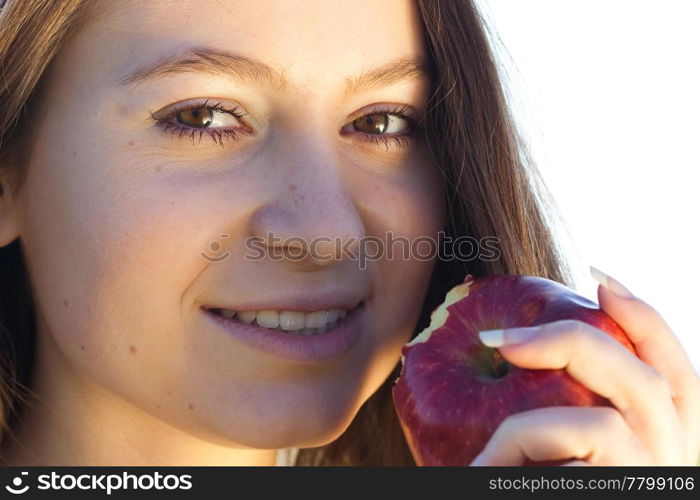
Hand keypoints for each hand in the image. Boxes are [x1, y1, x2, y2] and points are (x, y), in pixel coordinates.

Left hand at [470, 266, 699, 465]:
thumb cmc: (529, 484)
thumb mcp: (551, 450)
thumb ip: (556, 406)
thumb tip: (501, 339)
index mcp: (663, 446)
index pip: (678, 376)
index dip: (646, 322)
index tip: (600, 279)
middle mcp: (671, 466)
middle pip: (650, 383)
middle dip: (572, 343)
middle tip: (498, 337)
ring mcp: (649, 483)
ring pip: (603, 426)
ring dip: (527, 429)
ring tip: (481, 459)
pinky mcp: (620, 495)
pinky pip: (565, 464)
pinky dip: (518, 457)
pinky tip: (486, 470)